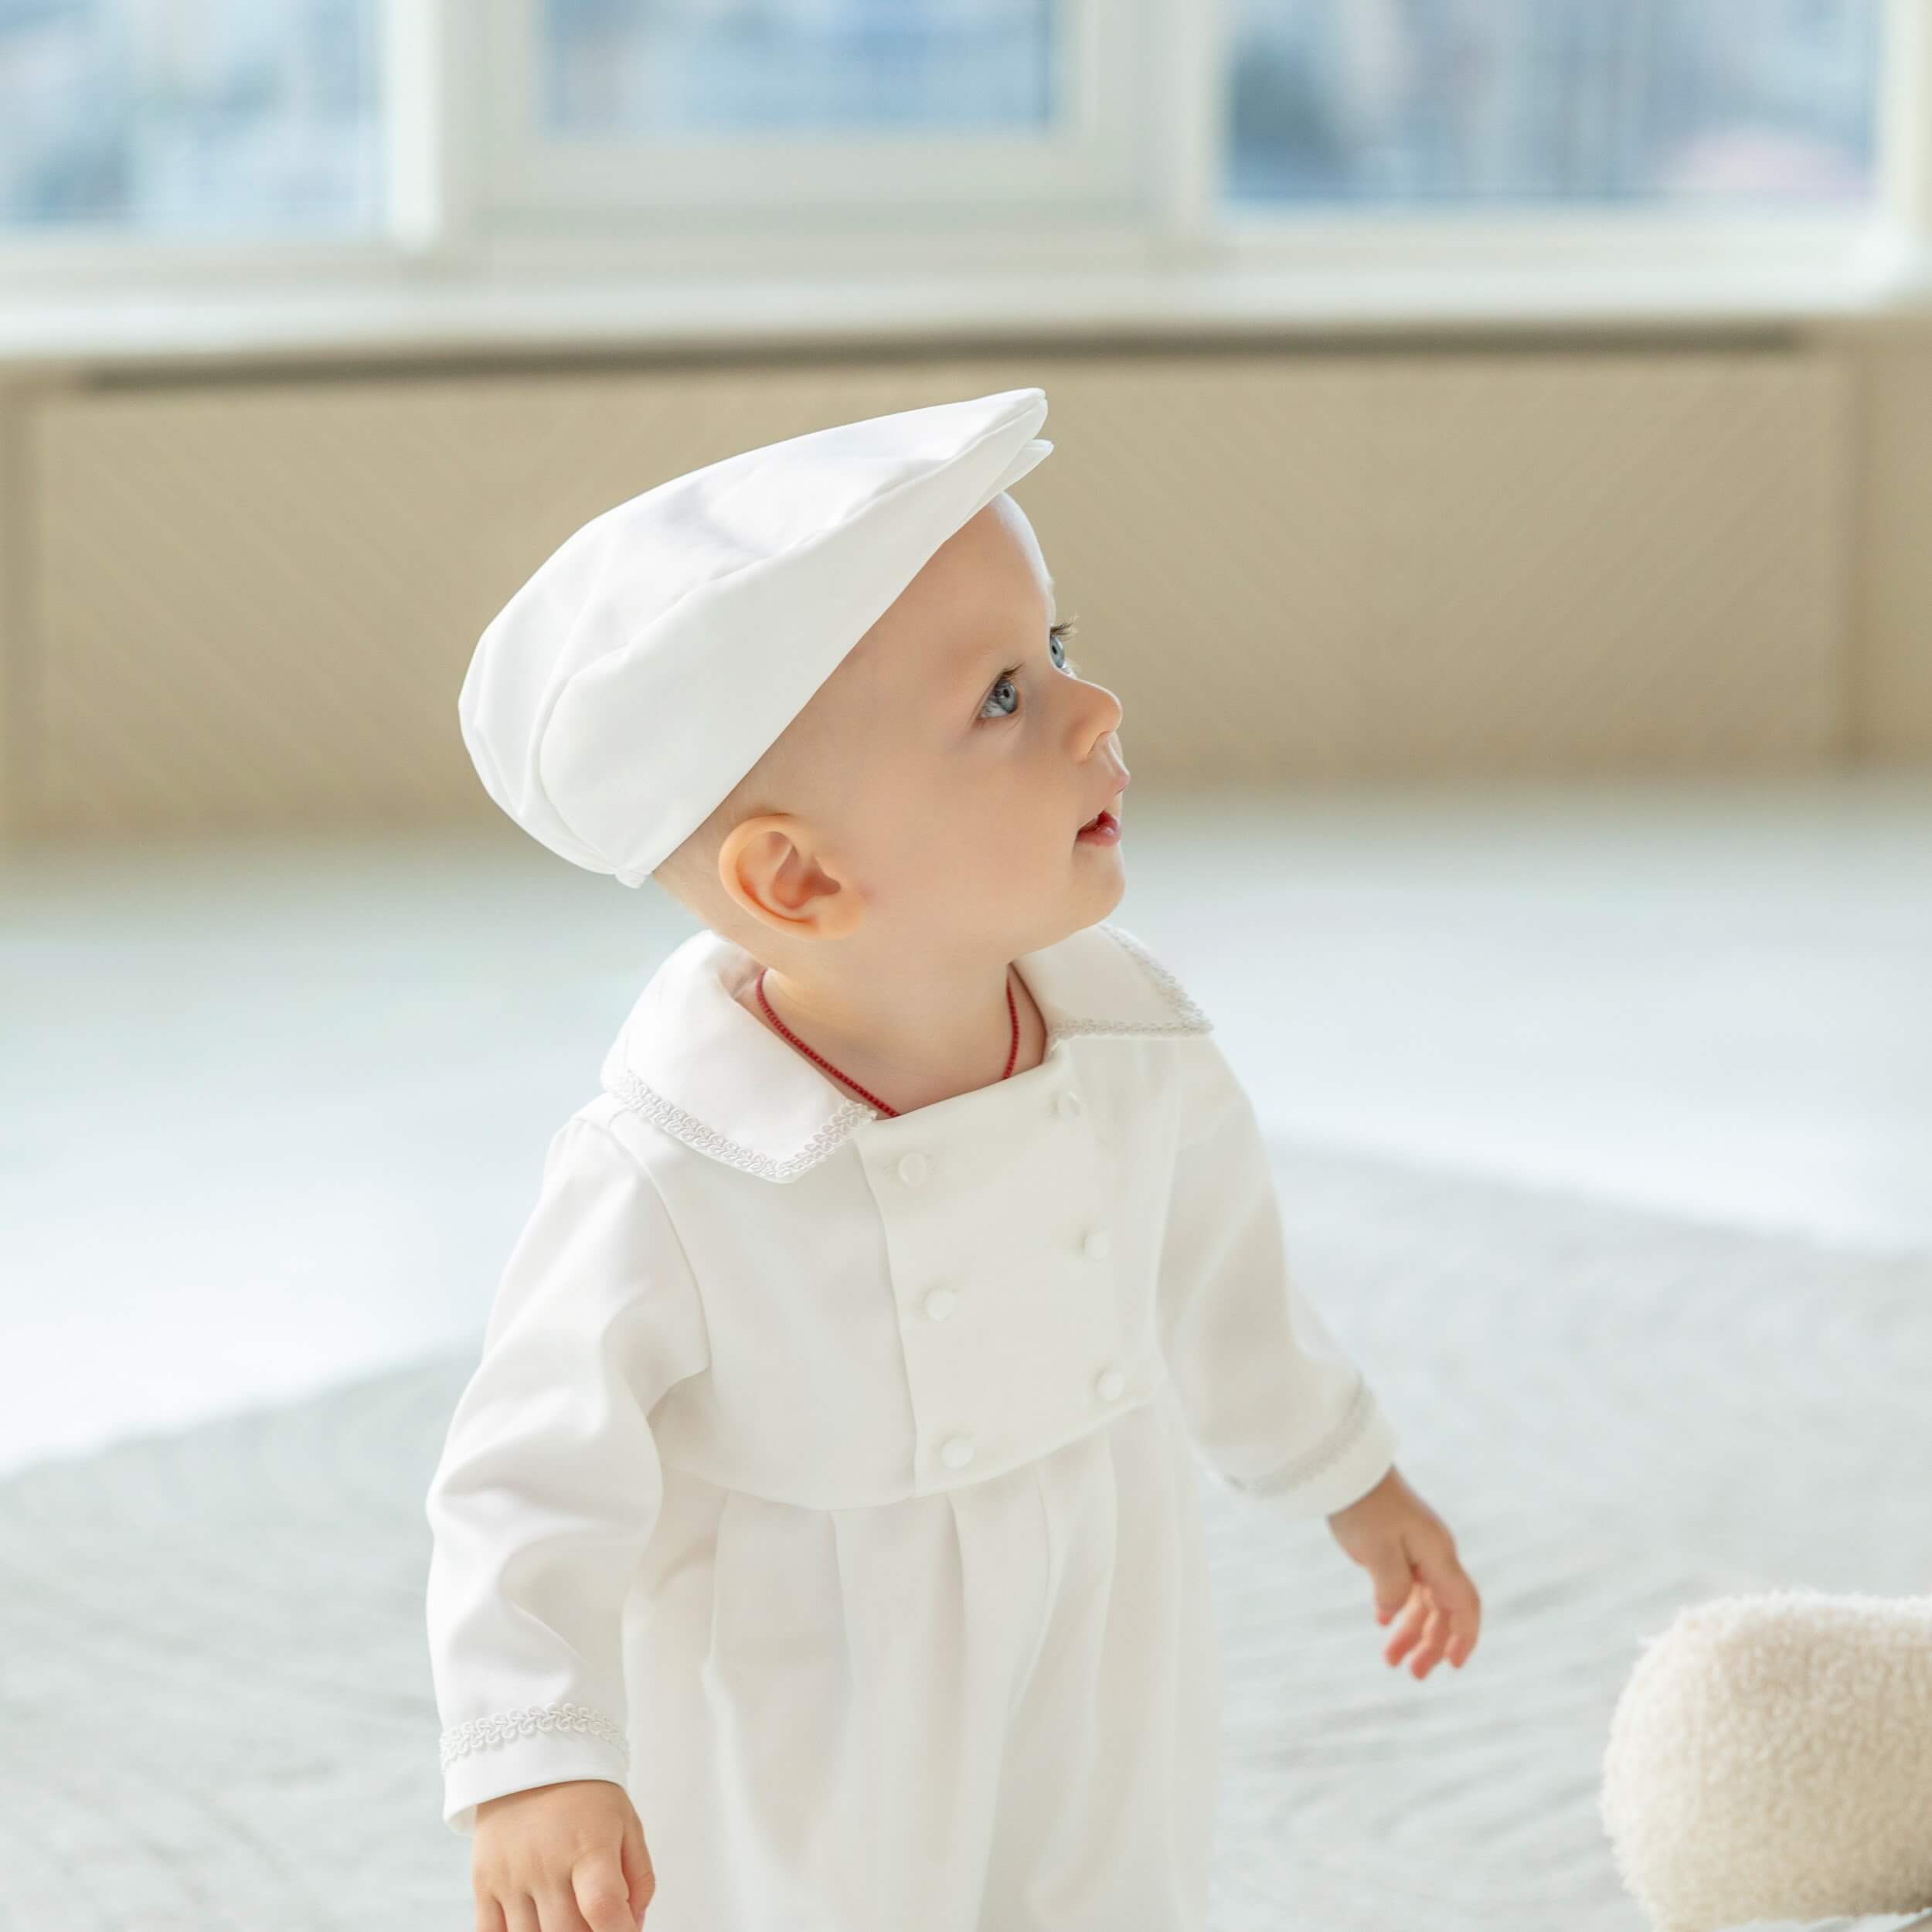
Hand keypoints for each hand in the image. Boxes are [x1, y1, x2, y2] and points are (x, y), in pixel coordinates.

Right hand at [472, 1778, 655, 1929]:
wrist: (532, 1759)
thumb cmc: (587, 1795)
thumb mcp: (627, 1824)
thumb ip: (639, 1879)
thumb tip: (633, 1928)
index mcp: (589, 1846)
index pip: (603, 1906)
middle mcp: (546, 1864)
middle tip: (594, 1923)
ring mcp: (511, 1876)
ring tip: (566, 1920)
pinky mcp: (483, 1883)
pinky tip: (534, 1926)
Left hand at [1326, 1465, 1480, 1678]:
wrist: (1345, 1470)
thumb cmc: (1363, 1507)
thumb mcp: (1376, 1552)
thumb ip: (1392, 1589)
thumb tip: (1395, 1612)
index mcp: (1438, 1554)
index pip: (1464, 1604)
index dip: (1464, 1637)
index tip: (1454, 1666)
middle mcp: (1434, 1553)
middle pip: (1444, 1609)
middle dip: (1432, 1643)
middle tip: (1412, 1674)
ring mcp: (1416, 1549)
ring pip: (1423, 1600)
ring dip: (1411, 1630)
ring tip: (1390, 1661)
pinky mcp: (1397, 1545)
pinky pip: (1405, 1585)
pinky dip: (1397, 1607)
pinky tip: (1382, 1624)